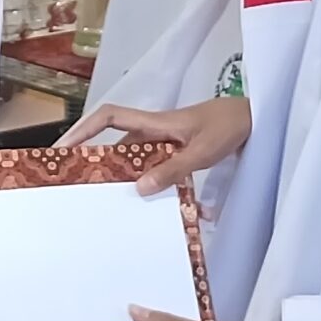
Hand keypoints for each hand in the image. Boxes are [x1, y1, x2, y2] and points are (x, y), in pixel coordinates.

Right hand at [56, 97, 250, 194]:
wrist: (256, 119)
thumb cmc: (229, 126)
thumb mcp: (202, 150)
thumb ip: (173, 169)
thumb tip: (139, 188)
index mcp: (154, 122)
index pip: (109, 116)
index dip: (83, 128)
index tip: (63, 148)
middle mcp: (155, 131)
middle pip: (114, 141)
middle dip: (93, 158)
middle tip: (75, 183)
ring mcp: (167, 142)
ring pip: (133, 157)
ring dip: (120, 174)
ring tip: (105, 200)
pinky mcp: (179, 153)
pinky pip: (154, 167)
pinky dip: (148, 181)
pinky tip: (149, 204)